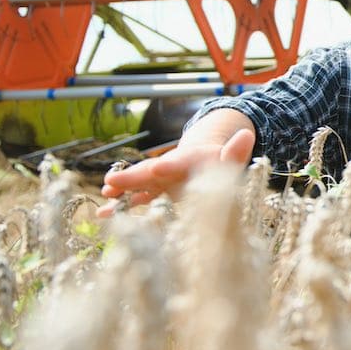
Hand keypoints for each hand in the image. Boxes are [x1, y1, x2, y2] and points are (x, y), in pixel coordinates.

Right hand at [97, 109, 255, 217]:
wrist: (206, 157)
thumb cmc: (220, 161)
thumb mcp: (231, 158)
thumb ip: (236, 151)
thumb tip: (248, 135)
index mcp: (191, 160)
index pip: (180, 162)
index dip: (169, 165)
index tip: (157, 168)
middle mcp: (171, 167)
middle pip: (150, 172)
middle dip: (132, 178)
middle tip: (111, 181)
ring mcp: (160, 178)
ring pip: (138, 184)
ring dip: (121, 192)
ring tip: (103, 199)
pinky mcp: (156, 190)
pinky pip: (138, 198)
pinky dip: (123, 205)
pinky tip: (104, 214)